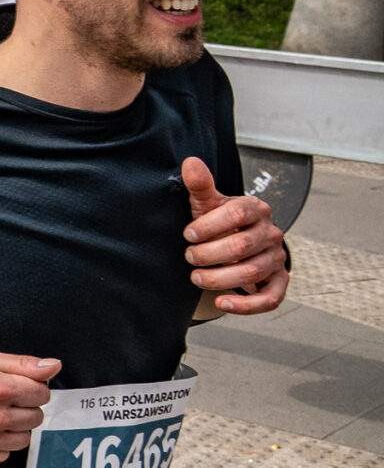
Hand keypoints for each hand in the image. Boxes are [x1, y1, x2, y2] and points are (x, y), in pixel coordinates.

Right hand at [0, 351, 57, 466]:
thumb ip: (24, 364)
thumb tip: (55, 366)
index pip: (42, 394)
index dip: (31, 388)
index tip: (15, 387)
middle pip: (36, 417)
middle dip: (24, 407)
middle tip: (1, 401)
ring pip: (24, 439)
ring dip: (13, 428)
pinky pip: (4, 454)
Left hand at [181, 157, 288, 314]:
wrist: (232, 245)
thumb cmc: (217, 223)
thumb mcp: (206, 204)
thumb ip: (200, 186)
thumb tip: (190, 162)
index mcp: (255, 209)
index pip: (238, 213)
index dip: (210, 225)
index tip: (188, 234)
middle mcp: (270, 233)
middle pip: (243, 245)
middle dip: (210, 254)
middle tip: (189, 257)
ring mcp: (276, 258)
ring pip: (253, 272)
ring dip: (220, 278)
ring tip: (196, 277)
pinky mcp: (278, 282)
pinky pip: (270, 298)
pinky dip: (247, 305)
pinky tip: (223, 303)